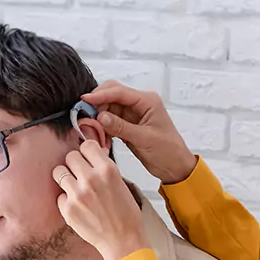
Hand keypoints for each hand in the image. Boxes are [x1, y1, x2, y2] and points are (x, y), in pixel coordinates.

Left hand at [54, 139, 149, 259]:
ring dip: (66, 178)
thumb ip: (104, 169)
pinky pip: (59, 195)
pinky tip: (77, 206)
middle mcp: (91, 179)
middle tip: (79, 174)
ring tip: (74, 187)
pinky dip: (66, 200)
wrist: (123, 240)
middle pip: (70, 156)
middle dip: (74, 164)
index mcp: (107, 170)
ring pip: (59, 172)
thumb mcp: (121, 183)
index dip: (86, 152)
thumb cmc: (126, 216)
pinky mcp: (68, 209)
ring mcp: (77, 194)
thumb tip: (92, 159)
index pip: (86, 145)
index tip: (86, 158)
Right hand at [82, 81, 197, 185]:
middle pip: (112, 94)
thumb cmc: (168, 151)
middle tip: (83, 113)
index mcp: (147, 101)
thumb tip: (100, 117)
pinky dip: (102, 124)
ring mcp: (133, 114)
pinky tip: (97, 131)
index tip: (84, 100)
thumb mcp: (144, 139)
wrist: (176, 166)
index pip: (120, 92)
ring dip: (98, 114)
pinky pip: (110, 119)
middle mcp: (139, 103)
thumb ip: (121, 127)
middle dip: (97, 102)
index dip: (100, 95)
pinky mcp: (128, 124)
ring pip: (109, 107)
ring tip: (89, 125)